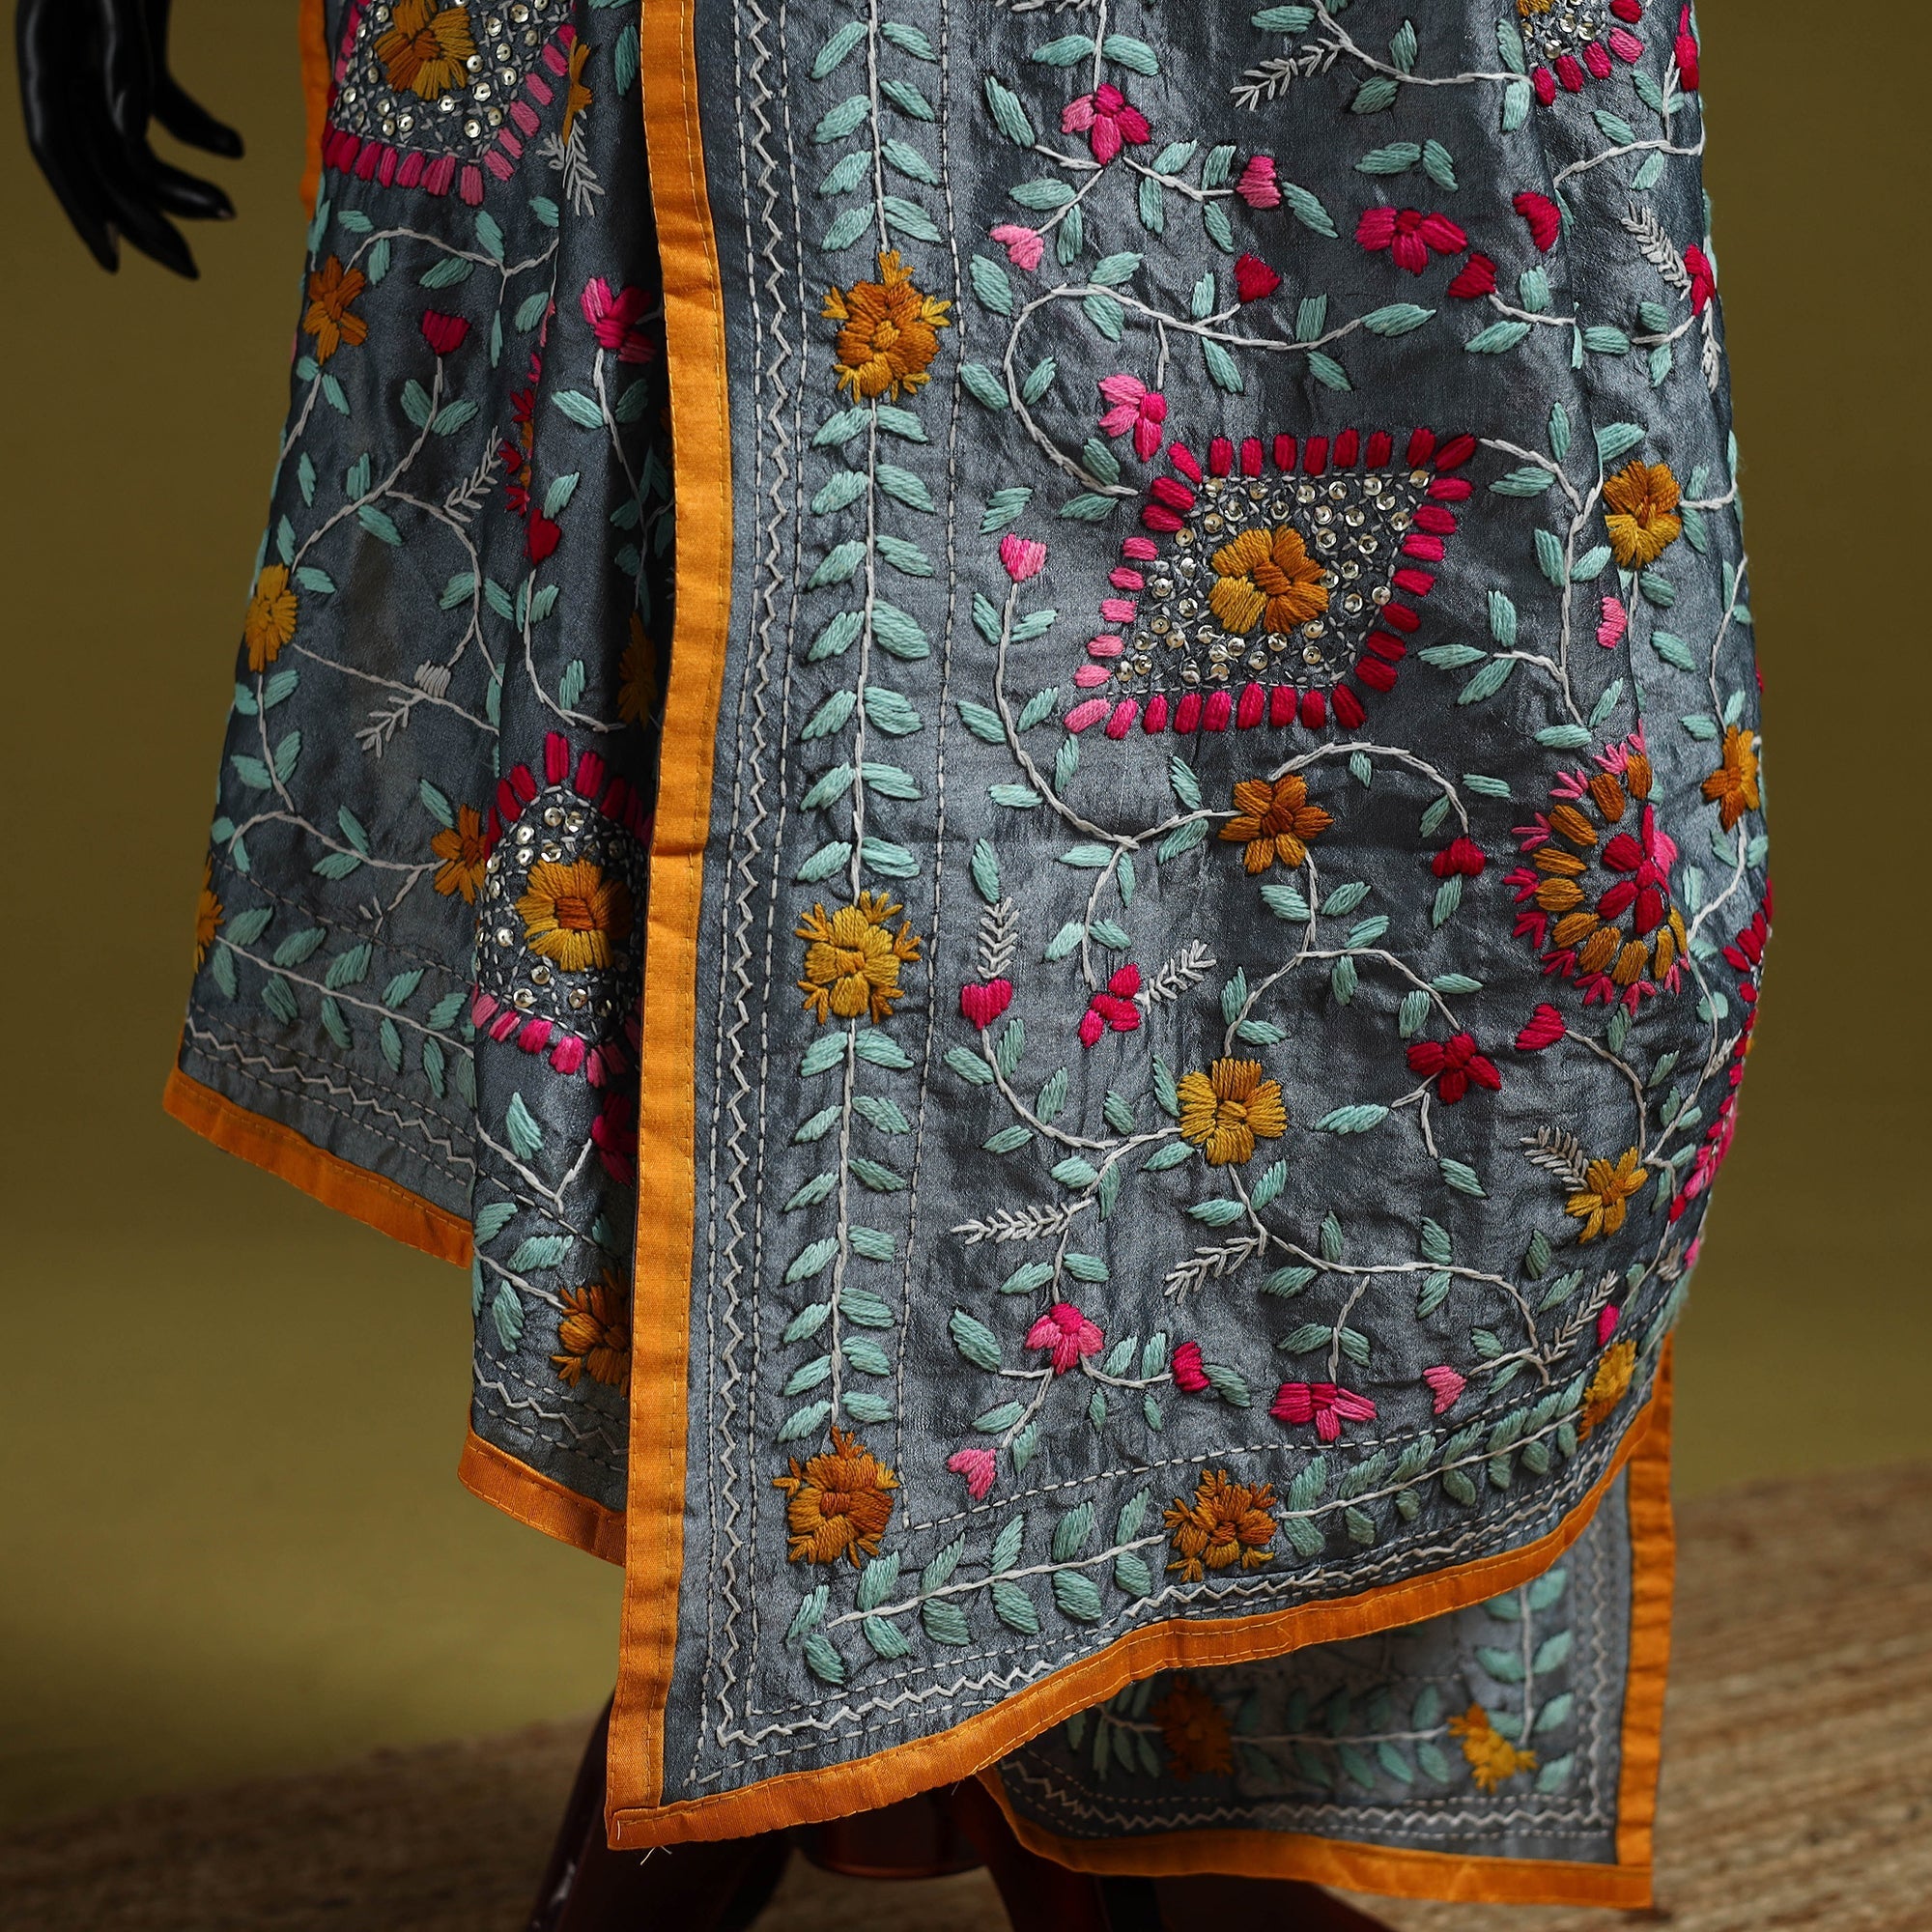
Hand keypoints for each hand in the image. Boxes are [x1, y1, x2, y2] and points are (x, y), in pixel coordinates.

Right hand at [16, 0, 243, 277]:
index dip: (82, 208)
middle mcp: (66, 56)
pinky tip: (236, 150)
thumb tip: (130, 133)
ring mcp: (99, 52)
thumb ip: (122, 56)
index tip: (115, 259)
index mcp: (48, 46)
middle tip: (189, 268)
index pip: (55, 146)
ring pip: (131, 142)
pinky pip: (162, 106)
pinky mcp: (134, 42)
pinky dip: (200, 133)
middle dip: (144, 216)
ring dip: (179, 182)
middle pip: (97, 157)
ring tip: (230, 211)